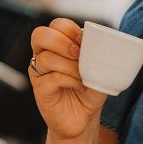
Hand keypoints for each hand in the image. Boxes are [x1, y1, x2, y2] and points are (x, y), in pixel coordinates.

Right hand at [30, 19, 106, 140]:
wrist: (84, 119)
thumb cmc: (90, 91)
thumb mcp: (98, 70)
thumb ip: (97, 55)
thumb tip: (103, 44)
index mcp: (58, 44)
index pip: (56, 24)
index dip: (70, 29)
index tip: (84, 41)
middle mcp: (44, 55)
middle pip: (40, 34)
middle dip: (62, 42)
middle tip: (78, 53)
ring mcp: (39, 72)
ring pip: (46, 58)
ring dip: (70, 66)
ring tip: (83, 77)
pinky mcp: (39, 89)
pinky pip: (52, 78)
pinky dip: (69, 80)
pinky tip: (79, 87)